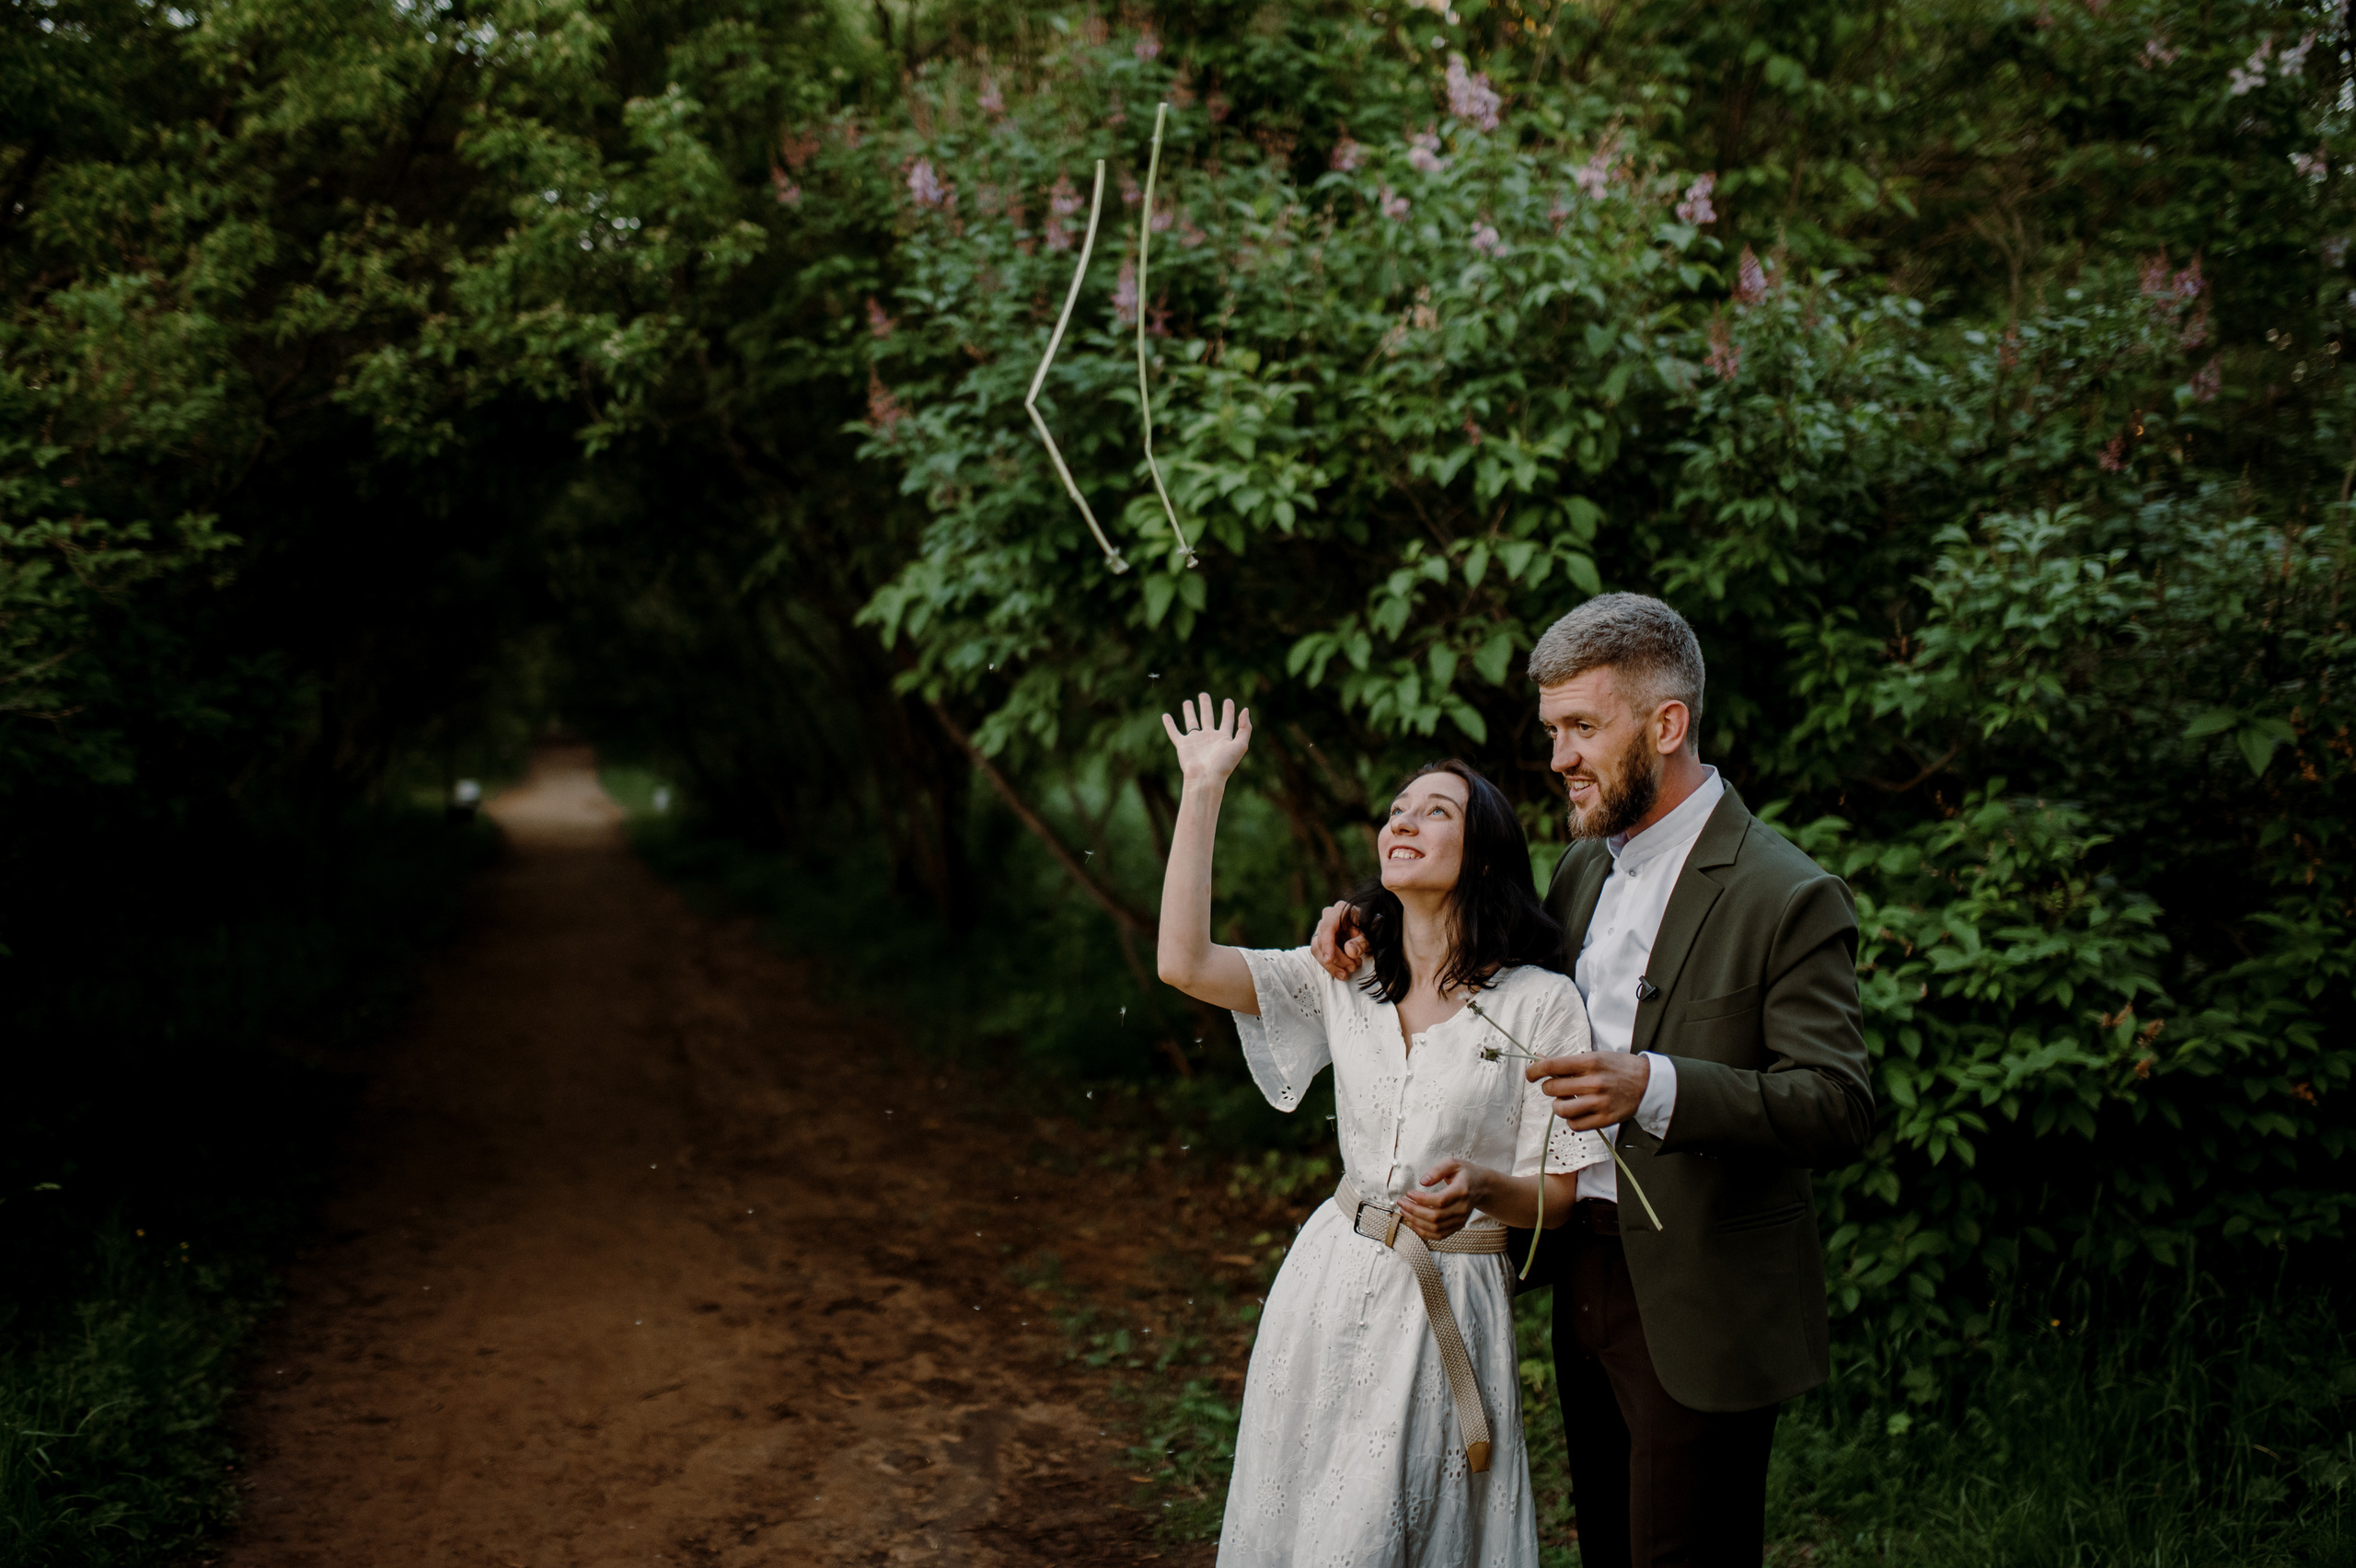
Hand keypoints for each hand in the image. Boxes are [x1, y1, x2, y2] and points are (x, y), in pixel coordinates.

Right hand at [1161, 693, 1252, 784]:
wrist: (1206, 778)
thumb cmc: (1224, 764)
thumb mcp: (1240, 745)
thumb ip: (1245, 728)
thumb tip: (1245, 710)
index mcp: (1223, 738)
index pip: (1227, 721)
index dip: (1228, 711)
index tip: (1228, 701)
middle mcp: (1209, 738)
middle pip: (1207, 717)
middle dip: (1206, 706)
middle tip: (1203, 695)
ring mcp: (1195, 741)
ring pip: (1191, 722)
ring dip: (1189, 712)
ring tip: (1187, 702)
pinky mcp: (1183, 745)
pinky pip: (1174, 732)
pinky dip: (1169, 724)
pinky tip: (1165, 716)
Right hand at [1309, 899, 1365, 979]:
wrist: (1371, 930)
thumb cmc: (1371, 930)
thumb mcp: (1371, 936)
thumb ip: (1362, 943)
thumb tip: (1349, 951)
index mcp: (1340, 910)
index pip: (1327, 927)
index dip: (1327, 944)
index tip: (1329, 959)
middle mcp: (1328, 917)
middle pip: (1321, 940)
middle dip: (1336, 958)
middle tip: (1352, 967)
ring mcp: (1323, 928)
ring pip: (1317, 949)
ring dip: (1332, 964)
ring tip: (1349, 971)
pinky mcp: (1322, 940)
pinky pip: (1320, 954)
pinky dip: (1331, 965)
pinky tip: (1342, 972)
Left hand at [1395, 1158, 1490, 1243]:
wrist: (1482, 1187)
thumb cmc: (1465, 1173)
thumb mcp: (1453, 1164)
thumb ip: (1438, 1170)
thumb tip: (1423, 1181)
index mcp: (1462, 1191)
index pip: (1440, 1200)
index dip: (1421, 1199)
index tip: (1408, 1193)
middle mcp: (1463, 1208)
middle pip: (1436, 1217)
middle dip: (1414, 1211)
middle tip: (1401, 1202)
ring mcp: (1461, 1220)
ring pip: (1436, 1228)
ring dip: (1416, 1222)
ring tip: (1404, 1211)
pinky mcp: (1458, 1226)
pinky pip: (1440, 1235)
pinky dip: (1424, 1232)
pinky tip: (1413, 1223)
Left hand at [1528, 1050, 1649, 1132]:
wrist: (1648, 1083)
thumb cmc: (1619, 1067)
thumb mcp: (1595, 1056)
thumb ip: (1568, 1062)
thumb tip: (1540, 1060)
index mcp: (1590, 1062)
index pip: (1552, 1066)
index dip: (1535, 1071)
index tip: (1530, 1074)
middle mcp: (1594, 1082)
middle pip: (1553, 1089)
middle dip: (1549, 1088)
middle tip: (1555, 1087)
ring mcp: (1599, 1102)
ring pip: (1560, 1109)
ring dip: (1558, 1105)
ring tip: (1567, 1100)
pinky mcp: (1605, 1119)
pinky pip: (1575, 1125)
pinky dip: (1571, 1120)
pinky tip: (1578, 1112)